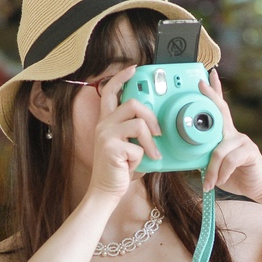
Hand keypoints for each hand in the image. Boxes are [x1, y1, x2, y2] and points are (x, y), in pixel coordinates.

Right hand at [86, 66, 160, 201]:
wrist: (105, 191)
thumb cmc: (120, 169)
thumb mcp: (129, 146)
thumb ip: (137, 132)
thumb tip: (157, 124)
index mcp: (107, 121)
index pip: (111, 92)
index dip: (121, 78)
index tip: (133, 69)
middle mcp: (104, 125)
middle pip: (132, 103)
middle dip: (151, 116)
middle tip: (158, 132)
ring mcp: (106, 135)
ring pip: (138, 124)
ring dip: (150, 141)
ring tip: (153, 153)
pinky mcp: (110, 147)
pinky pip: (137, 146)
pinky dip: (142, 157)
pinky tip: (134, 165)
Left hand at [200, 69, 261, 199]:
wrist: (257, 187)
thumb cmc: (235, 176)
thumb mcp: (215, 167)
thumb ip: (206, 157)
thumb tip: (191, 154)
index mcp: (225, 135)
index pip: (219, 110)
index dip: (215, 92)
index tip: (208, 77)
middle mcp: (234, 133)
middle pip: (221, 112)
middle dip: (210, 96)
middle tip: (200, 84)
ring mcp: (243, 140)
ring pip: (219, 150)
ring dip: (212, 170)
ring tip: (210, 182)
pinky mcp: (250, 150)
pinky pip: (230, 160)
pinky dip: (223, 173)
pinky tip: (222, 180)